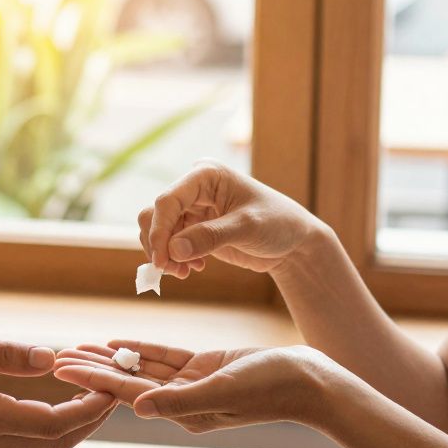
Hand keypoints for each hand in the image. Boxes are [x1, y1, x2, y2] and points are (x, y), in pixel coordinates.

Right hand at [0, 333, 116, 447]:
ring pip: (45, 446)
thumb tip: (50, 358)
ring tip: (95, 389)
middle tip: (115, 388)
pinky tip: (62, 399)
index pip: (53, 424)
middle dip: (93, 418)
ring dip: (75, 422)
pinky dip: (52, 424)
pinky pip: (26, 443)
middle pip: (59, 443)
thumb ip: (2, 353)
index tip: (111, 385)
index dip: (90, 409)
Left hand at [53, 341, 345, 432]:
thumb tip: (138, 409)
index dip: (92, 380)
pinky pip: (165, 358)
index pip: (127, 393)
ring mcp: (193, 385)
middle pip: (127, 381)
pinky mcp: (205, 367)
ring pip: (142, 368)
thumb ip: (180, 401)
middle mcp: (182, 401)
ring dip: (110, 358)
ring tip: (78, 347)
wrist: (311, 383)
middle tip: (56, 354)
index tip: (61, 368)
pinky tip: (117, 343)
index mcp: (182, 412)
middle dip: (92, 368)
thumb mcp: (223, 391)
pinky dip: (141, 350)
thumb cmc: (272, 389)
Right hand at [140, 161, 330, 277]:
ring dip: (165, 254)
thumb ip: (210, 237)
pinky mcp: (193, 229)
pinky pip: (169, 243)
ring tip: (185, 272)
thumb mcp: (247, 227)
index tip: (162, 261)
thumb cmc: (277, 224)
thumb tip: (173, 249)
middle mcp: (194, 188)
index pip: (168, 200)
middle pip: (155, 214)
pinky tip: (193, 268)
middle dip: (159, 244)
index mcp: (205, 175)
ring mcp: (192, 209)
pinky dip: (174, 259)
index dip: (159, 231)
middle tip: (172, 271)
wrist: (292, 242)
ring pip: (157, 230)